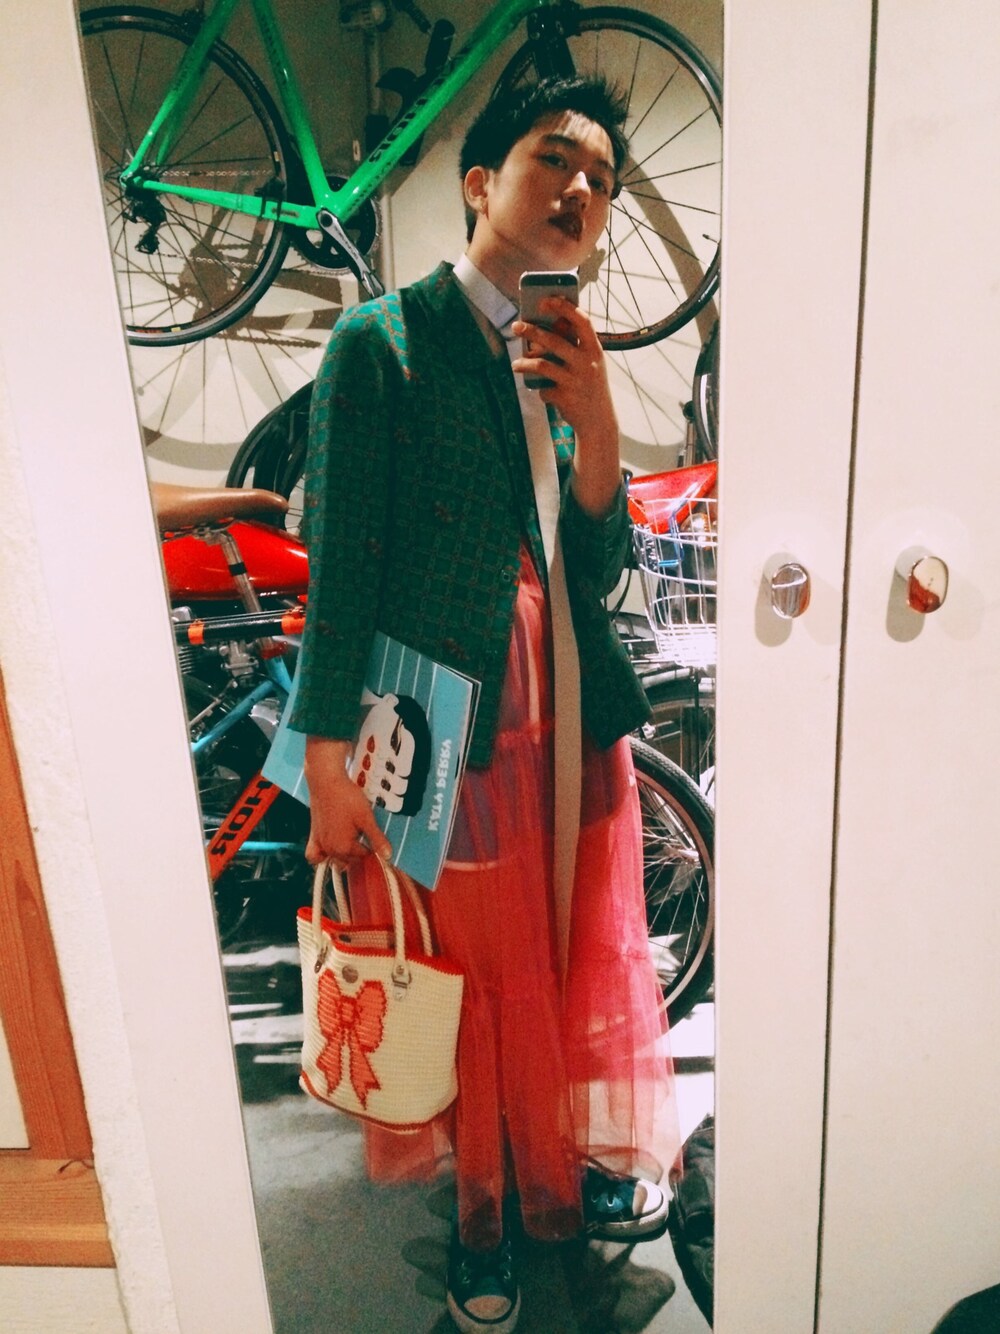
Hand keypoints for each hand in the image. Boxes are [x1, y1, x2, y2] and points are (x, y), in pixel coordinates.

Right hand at [304, 736, 392, 867]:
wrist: (326, 783)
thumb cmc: (347, 798)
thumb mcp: (366, 818)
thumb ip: (377, 838)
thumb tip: (388, 856)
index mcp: (344, 847)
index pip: (364, 857)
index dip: (373, 849)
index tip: (376, 839)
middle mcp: (330, 850)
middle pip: (350, 861)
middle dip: (360, 852)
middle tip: (365, 835)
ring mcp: (320, 844)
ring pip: (335, 860)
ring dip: (345, 856)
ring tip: (353, 840)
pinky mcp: (313, 836)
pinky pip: (315, 856)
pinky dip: (322, 857)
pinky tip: (331, 849)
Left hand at [510, 298, 620, 517]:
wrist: (598, 423)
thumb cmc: (590, 388)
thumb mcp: (590, 366)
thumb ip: (573, 349)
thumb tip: (542, 334)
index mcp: (594, 351)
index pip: (582, 321)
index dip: (565, 308)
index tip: (547, 299)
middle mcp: (586, 363)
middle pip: (554, 340)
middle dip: (532, 331)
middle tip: (516, 326)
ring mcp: (575, 380)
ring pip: (542, 364)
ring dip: (524, 363)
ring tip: (515, 364)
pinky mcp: (565, 397)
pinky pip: (543, 388)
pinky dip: (540, 390)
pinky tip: (542, 392)